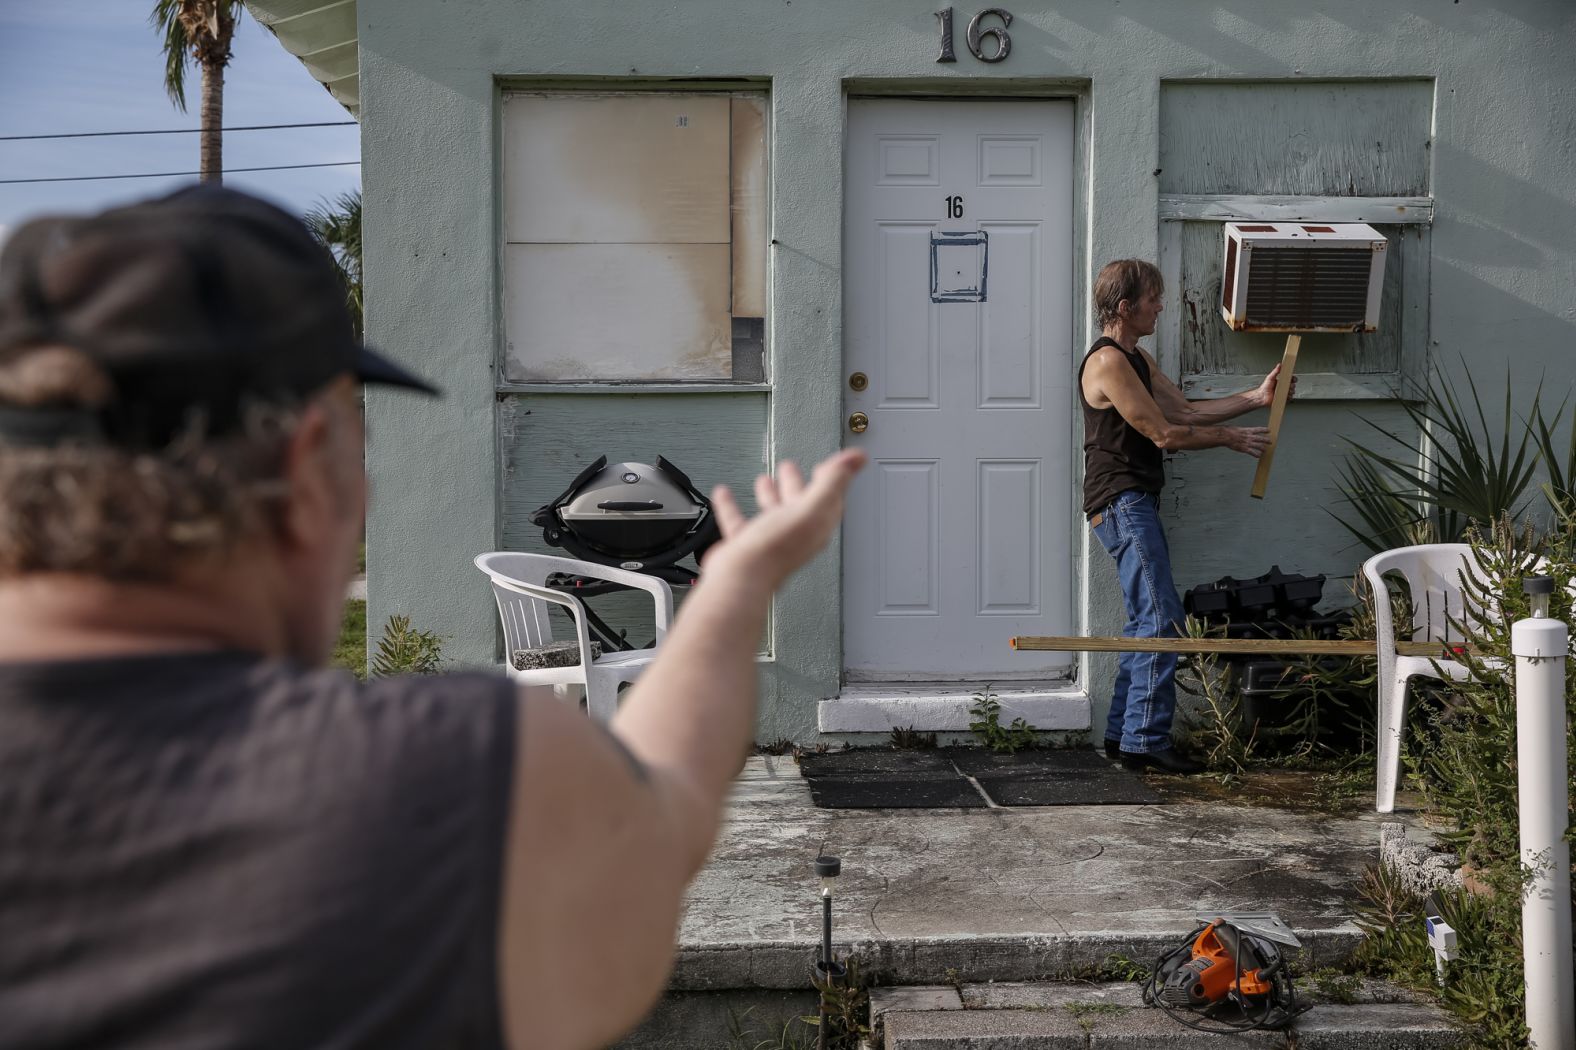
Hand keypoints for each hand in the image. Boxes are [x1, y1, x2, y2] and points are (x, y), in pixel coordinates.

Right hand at [704, 450, 867, 588]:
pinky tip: (724, 494)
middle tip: (790, 467)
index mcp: (815, 525)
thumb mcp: (811, 507)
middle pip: (799, 505)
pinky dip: (732, 506)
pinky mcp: (744, 546)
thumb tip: (858, 458)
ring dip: (769, 494)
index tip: (827, 465)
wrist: (741, 576)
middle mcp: (794, 535)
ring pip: (772, 514)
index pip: (829, 500)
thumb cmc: (775, 548)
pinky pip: (740, 522)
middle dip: (796, 484)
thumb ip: (833, 481)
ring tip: (764, 480)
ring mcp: (769, 541)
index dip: (829, 480)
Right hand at [1228, 426, 1271, 458]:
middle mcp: (1250, 436)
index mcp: (1248, 430)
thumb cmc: (1229, 431)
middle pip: (1261, 438)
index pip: (1259, 429)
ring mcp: (1248, 443)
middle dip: (1266, 440)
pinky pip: (1252, 452)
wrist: (1226, 436)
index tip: (1269, 430)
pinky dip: (1256, 454)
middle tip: (1270, 442)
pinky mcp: (1245, 449)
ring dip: (1263, 448)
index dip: (1264, 430)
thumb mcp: (1237, 429)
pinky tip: (1258, 456)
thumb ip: (1242, 431)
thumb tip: (1241, 432)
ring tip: (1265, 450)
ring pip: (1259, 446)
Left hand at [1256, 364, 1296, 407]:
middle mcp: (1283, 386)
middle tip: (1288, 386)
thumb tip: (1279, 365)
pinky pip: (1290, 397)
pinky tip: (1286, 395)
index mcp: (1281, 381)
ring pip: (1292, 391)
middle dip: (1292, 385)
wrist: (1262, 396)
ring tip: (1286, 391)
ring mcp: (1283, 392)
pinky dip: (1289, 396)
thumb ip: (1275, 371)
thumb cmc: (1265, 387)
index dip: (1293, 379)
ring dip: (1291, 391)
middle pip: (1292, 385)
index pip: (1290, 379)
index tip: (1293, 379)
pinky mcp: (1283, 398)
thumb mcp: (1270, 377)